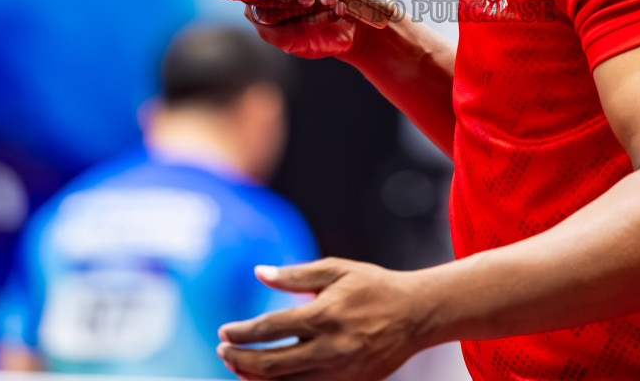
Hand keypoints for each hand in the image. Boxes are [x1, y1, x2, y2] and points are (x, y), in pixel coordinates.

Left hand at [217, 259, 431, 380]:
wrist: (416, 314)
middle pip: (272, 364)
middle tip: (223, 352)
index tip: (224, 332)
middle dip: (240, 360)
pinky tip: (265, 378)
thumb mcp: (337, 270)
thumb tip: (259, 272)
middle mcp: (331, 347)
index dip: (242, 333)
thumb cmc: (374, 287)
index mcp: (325, 314)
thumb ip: (295, 275)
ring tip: (238, 366)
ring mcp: (340, 370)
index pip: (271, 329)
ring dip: (255, 377)